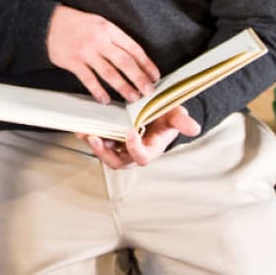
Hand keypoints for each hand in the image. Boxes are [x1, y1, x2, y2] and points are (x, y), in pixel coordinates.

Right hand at [46, 5, 159, 103]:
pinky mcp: (72, 62)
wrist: (49, 22)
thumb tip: (134, 59)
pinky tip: (105, 100)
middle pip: (125, 62)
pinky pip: (88, 79)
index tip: (155, 76)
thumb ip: (115, 38)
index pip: (133, 49)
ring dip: (123, 87)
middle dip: (139, 78)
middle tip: (149, 91)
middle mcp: (99, 40)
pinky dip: (98, 91)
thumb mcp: (100, 24)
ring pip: (109, 73)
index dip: (146, 64)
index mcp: (109, 29)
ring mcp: (86, 52)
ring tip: (133, 97)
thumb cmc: (78, 24)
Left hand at [83, 106, 200, 168]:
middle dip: (104, 152)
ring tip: (85, 132)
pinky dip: (88, 136)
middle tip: (96, 138)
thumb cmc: (167, 116)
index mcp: (150, 149)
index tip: (130, 132)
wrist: (157, 113)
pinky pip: (98, 142)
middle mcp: (133, 152)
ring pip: (104, 153)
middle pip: (117, 162)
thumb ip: (182, 122)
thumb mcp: (176, 115)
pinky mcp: (110, 139)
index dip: (134, 148)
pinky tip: (80, 128)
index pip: (141, 157)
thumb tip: (194, 128)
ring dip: (93, 145)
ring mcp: (120, 147)